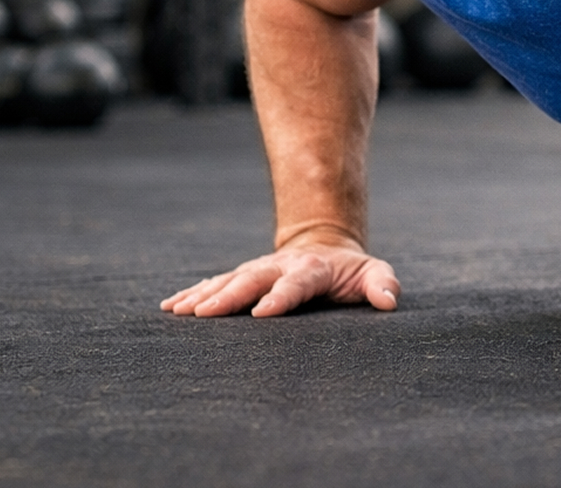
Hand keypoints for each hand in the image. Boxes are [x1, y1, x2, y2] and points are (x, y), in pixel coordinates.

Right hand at [160, 241, 399, 317]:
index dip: (281, 297)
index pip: (296, 283)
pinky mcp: (243, 276)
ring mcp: (258, 270)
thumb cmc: (351, 271)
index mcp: (312, 269)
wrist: (326, 247)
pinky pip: (215, 283)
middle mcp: (280, 267)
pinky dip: (193, 293)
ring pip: (228, 280)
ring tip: (179, 311)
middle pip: (252, 280)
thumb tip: (389, 301)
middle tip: (203, 313)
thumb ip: (382, 284)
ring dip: (203, 295)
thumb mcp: (373, 273)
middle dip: (228, 296)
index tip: (262, 312)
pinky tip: (171, 306)